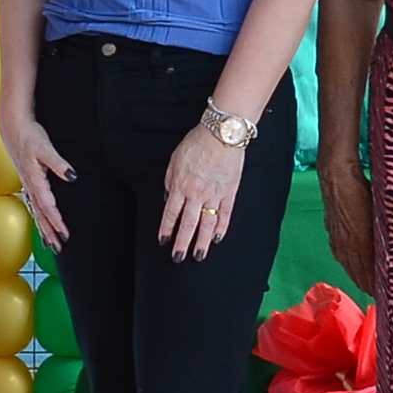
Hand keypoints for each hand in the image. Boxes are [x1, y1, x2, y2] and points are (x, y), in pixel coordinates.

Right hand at [0, 107, 76, 249]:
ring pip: (36, 213)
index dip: (56, 221)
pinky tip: (42, 227)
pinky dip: (39, 219)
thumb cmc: (30, 136)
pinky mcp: (29, 183)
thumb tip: (72, 176)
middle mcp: (30, 186)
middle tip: (60, 249)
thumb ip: (59, 163)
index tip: (65, 234)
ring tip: (52, 245)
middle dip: (50, 232)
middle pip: (41, 215)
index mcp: (35, 180)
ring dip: (44, 229)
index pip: (48, 206)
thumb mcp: (46, 148)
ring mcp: (28, 186)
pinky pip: (34, 206)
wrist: (13, 129)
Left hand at [158, 126, 246, 262]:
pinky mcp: (229, 193)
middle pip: (187, 224)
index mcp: (180, 186)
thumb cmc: (196, 144)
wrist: (220, 135)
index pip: (171, 214)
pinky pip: (225, 215)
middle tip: (178, 258)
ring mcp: (214, 195)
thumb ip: (170, 182)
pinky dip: (221, 228)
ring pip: (206, 224)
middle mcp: (196, 194)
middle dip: (182, 243)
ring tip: (198, 256)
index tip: (163, 242)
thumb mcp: (174, 161)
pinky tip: (216, 239)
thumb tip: (169, 199)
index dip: (166, 229)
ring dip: (201, 242)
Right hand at [322, 167, 376, 295]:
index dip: (376, 286)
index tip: (386, 296)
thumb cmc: (360, 191)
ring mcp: (337, 240)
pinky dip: (349, 264)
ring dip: (358, 276)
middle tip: (378, 295)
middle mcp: (345, 247)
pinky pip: (341, 255)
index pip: (367, 275)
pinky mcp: (333, 231)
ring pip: (349, 265)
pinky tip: (351, 264)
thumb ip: (385, 237)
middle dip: (367, 285)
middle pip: (357, 274)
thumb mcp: (379, 214)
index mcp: (358, 245)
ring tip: (367, 285)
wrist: (336, 176)